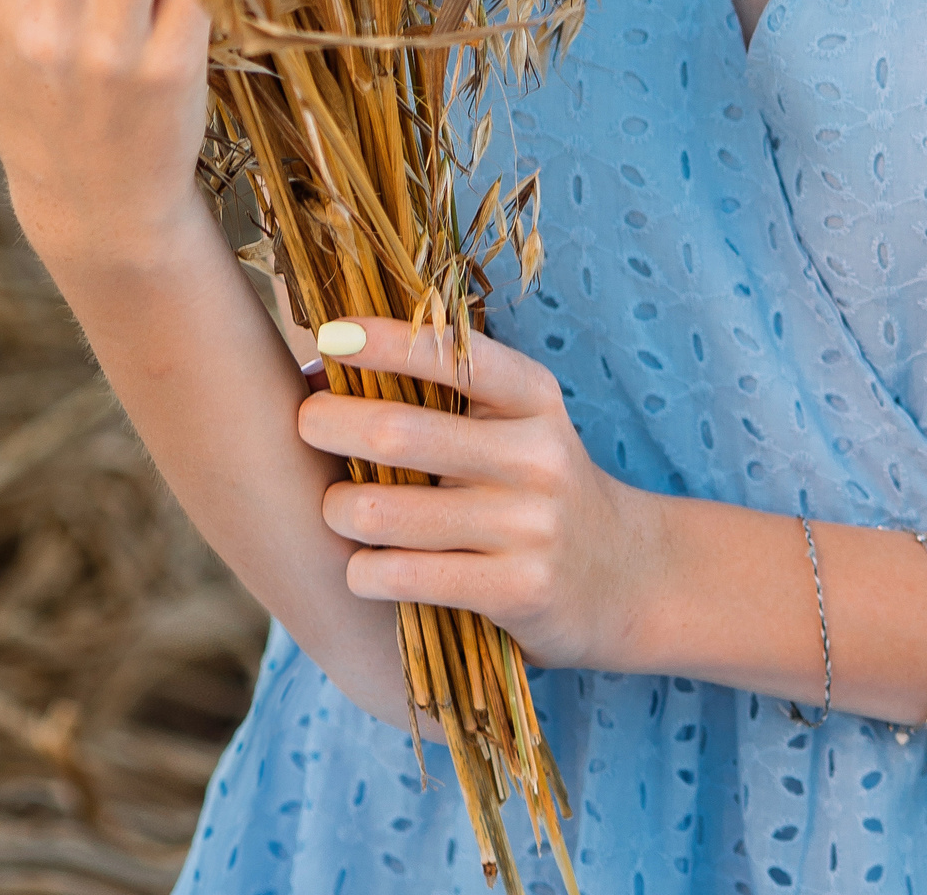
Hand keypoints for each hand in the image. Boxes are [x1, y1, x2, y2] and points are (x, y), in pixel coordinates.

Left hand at [299, 318, 662, 674]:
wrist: (621, 573)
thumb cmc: (535, 483)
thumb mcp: (516, 422)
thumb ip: (441, 394)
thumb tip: (322, 370)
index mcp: (533, 396)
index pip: (453, 355)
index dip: (386, 341)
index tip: (330, 336)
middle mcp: (536, 453)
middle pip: (401, 433)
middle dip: (331, 423)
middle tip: (305, 424)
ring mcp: (529, 525)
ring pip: (388, 512)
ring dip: (338, 510)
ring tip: (334, 509)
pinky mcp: (517, 590)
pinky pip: (406, 575)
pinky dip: (365, 571)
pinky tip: (363, 568)